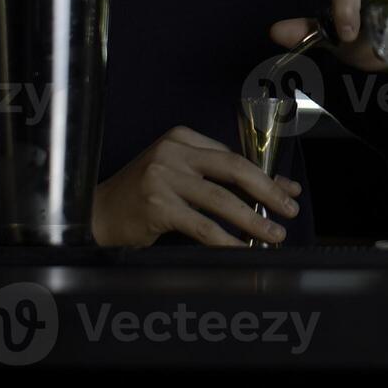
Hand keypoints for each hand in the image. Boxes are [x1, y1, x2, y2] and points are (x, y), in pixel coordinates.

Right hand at [91, 126, 300, 247]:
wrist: (97, 215)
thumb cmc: (143, 196)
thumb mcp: (180, 176)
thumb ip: (220, 178)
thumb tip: (277, 189)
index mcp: (182, 138)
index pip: (234, 156)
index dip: (265, 177)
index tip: (288, 192)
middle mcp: (173, 152)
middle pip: (234, 169)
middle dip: (267, 192)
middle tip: (289, 210)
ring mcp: (163, 177)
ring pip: (221, 200)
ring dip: (253, 221)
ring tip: (273, 235)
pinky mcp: (157, 205)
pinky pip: (202, 226)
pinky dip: (226, 240)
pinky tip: (242, 250)